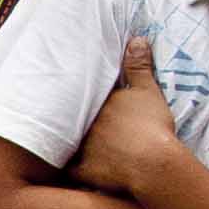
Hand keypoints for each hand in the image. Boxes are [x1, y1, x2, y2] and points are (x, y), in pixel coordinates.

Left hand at [69, 33, 183, 199]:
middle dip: (67, 112)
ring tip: (56, 133)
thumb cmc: (151, 125)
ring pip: (65, 139)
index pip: (83, 91)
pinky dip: (66, 167)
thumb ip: (139, 67)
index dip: (81, 91)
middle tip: (65, 111)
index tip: (77, 90)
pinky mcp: (82, 170)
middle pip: (71, 114)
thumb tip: (136, 39)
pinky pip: (68, 169)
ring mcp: (81, 147)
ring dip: (61, 136)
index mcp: (100, 102)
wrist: (151, 163)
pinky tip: (59, 166)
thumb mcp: (148, 91)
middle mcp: (85, 122)